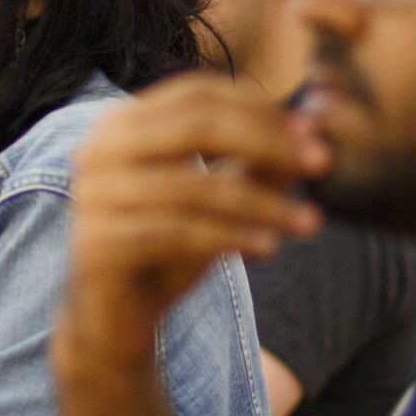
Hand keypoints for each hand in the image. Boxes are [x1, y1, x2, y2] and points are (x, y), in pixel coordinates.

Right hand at [57, 74, 327, 371]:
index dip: (259, 108)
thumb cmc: (168, 252)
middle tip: (322, 163)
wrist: (113, 321)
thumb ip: (258, 162)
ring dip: (262, 203)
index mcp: (122, 124)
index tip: (313, 132)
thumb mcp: (218, 202)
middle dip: (267, 142)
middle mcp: (98, 149)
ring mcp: (93, 196)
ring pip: (193, 187)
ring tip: (310, 222)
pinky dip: (230, 238)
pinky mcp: (98, 244)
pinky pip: (177, 233)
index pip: (197, 94)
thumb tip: (313, 129)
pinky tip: (270, 249)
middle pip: (195, 127)